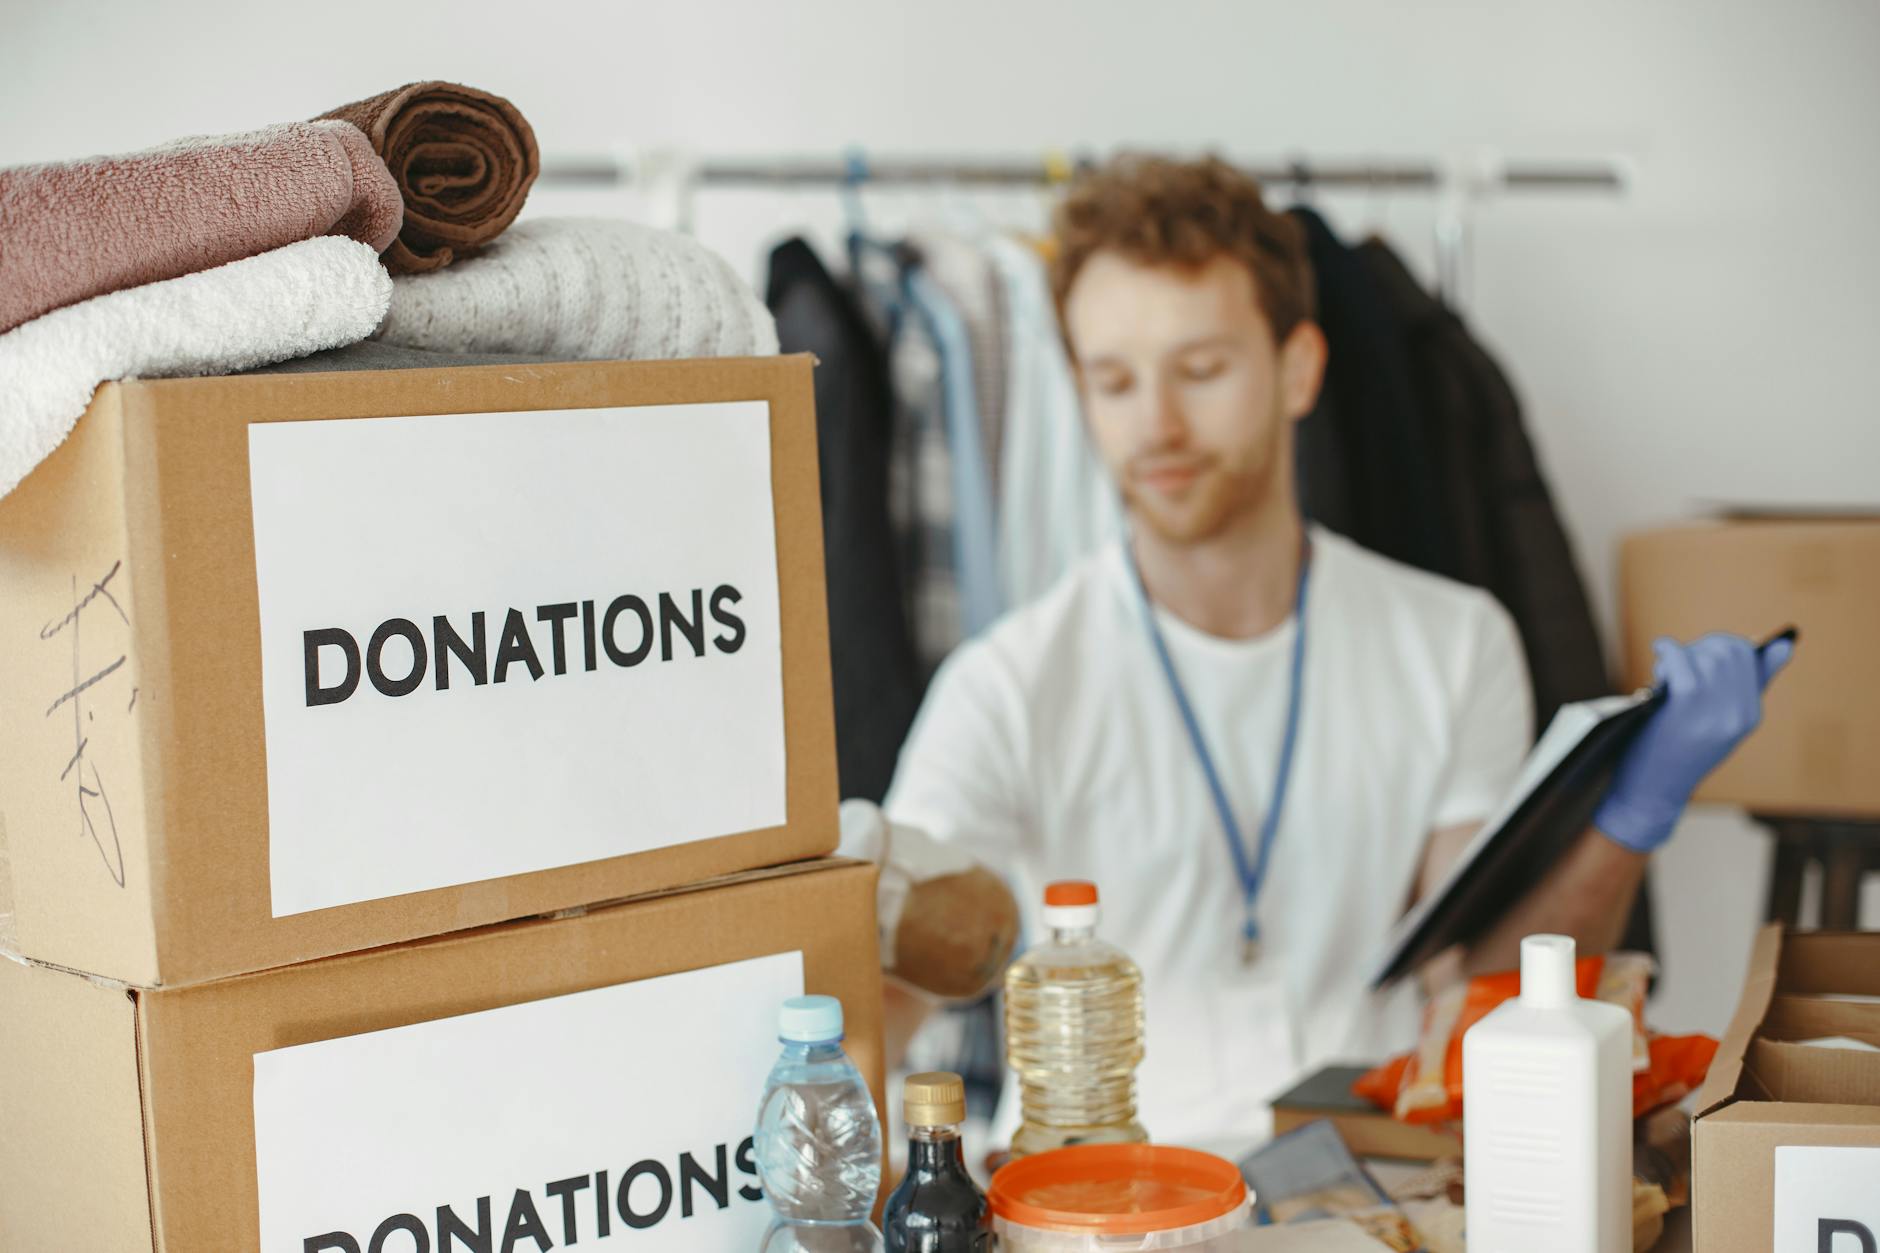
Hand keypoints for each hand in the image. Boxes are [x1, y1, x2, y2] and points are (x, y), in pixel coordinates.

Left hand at [1594, 632, 1793, 852]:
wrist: (1652, 789)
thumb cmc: (1679, 751)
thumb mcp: (1720, 721)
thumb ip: (1745, 687)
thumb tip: (1784, 645)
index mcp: (1750, 715)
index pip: (1750, 657)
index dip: (1722, 646)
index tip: (1702, 652)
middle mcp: (1739, 712)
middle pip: (1729, 650)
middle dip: (1703, 646)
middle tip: (1680, 659)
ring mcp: (1715, 709)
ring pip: (1707, 655)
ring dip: (1682, 653)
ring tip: (1664, 671)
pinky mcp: (1686, 706)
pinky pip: (1683, 660)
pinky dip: (1670, 649)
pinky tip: (1661, 649)